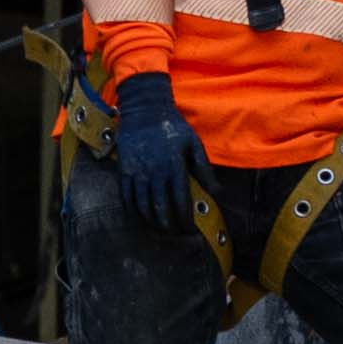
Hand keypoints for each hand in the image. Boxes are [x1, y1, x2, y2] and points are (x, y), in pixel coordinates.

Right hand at [108, 78, 203, 235]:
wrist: (144, 109)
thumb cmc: (173, 126)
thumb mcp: (194, 144)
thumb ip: (205, 170)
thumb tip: (218, 193)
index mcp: (175, 167)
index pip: (180, 202)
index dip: (185, 221)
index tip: (191, 230)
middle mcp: (155, 172)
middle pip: (161, 209)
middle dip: (170, 227)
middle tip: (176, 234)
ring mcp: (138, 172)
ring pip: (143, 207)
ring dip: (152, 222)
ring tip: (160, 229)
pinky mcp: (124, 170)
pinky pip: (127, 197)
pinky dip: (133, 211)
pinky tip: (141, 217)